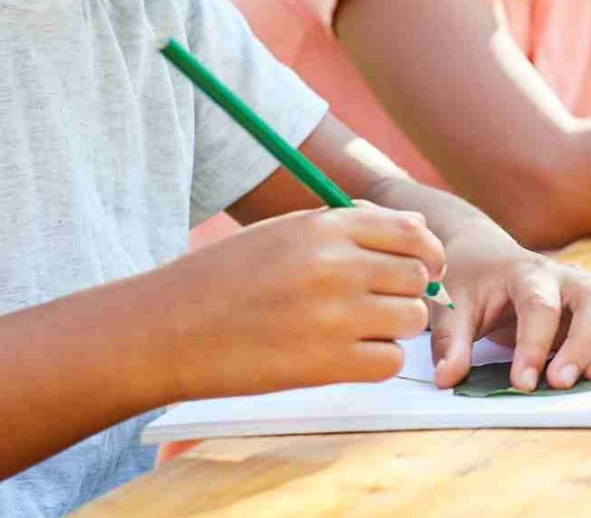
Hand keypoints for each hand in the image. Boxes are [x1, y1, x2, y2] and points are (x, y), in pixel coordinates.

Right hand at [152, 205, 445, 401]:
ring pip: (410, 320)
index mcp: (325, 228)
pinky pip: (389, 361)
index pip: (412, 232)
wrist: (164, 330)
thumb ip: (351, 226)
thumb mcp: (283, 233)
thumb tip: (417, 226)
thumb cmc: (222, 279)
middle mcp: (336, 266)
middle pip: (417, 278)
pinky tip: (345, 356)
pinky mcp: (326, 364)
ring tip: (354, 330)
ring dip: (392, 329)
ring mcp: (334, 315)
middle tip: (378, 305)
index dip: (427, 253)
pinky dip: (375, 361)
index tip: (424, 269)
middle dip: (407, 293)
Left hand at [430, 228, 590, 392]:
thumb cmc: (470, 281)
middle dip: (586, 343)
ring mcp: (590, 288)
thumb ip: (451, 341)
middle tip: (563, 382)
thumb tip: (448, 377)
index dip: (534, 346)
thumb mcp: (451, 305)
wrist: (487, 255)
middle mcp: (567, 278)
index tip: (523, 383)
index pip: (539, 306)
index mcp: (527, 273)